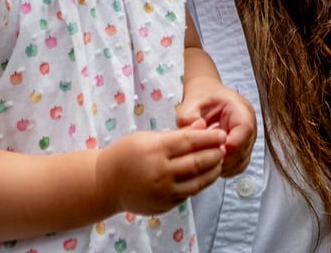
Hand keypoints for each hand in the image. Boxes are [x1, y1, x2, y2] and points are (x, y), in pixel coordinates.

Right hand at [95, 125, 227, 215]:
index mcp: (155, 150)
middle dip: (215, 154)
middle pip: (197, 162)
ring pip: (197, 182)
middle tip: (224, 148)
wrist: (105, 183)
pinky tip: (205, 176)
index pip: (190, 142)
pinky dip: (199, 184)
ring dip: (212, 172)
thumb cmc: (127, 154)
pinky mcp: (164, 205)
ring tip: (218, 162)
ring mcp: (162, 191)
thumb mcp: (149, 137)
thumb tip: (204, 126)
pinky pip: (188, 194)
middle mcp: (160, 172)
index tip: (222, 134)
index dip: (210, 138)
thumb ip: (178, 134)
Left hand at [176, 85, 255, 177]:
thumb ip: (187, 116)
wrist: (208, 95)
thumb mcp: (192, 102)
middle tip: (200, 157)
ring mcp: (248, 140)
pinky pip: (236, 167)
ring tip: (203, 159)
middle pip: (241, 152)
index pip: (242, 135)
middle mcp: (250, 127)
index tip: (206, 149)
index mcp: (242, 112)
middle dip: (219, 158)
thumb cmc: (204, 98)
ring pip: (240, 163)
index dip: (223, 146)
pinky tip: (209, 162)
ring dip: (221, 165)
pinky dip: (222, 168)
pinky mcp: (242, 151)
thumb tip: (191, 131)